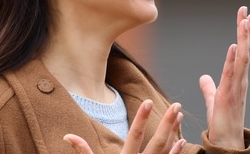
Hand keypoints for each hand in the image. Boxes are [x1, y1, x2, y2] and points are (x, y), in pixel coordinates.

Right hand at [63, 100, 185, 153]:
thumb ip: (84, 152)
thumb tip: (68, 136)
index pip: (135, 136)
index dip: (142, 119)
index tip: (149, 101)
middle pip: (156, 141)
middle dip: (167, 122)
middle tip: (176, 104)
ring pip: (165, 150)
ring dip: (173, 132)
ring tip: (180, 114)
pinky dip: (175, 151)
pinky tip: (181, 139)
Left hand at [199, 6, 249, 149]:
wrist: (226, 142)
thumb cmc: (222, 123)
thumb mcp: (213, 100)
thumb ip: (209, 87)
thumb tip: (204, 77)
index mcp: (237, 78)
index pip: (242, 51)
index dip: (243, 34)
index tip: (244, 16)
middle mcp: (240, 79)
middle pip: (245, 49)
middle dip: (245, 29)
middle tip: (246, 10)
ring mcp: (237, 86)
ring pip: (243, 57)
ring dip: (244, 38)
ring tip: (245, 20)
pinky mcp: (229, 95)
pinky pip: (232, 74)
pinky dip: (234, 59)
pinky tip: (235, 45)